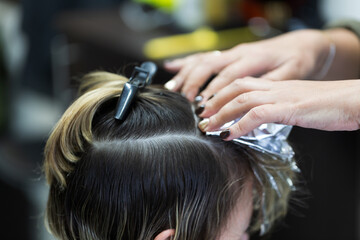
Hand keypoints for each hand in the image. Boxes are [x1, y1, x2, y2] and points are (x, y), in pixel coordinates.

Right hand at [164, 29, 331, 101]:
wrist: (303, 45)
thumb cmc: (298, 60)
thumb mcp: (293, 73)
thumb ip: (272, 84)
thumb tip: (254, 100)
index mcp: (253, 58)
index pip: (228, 76)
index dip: (215, 91)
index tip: (205, 107)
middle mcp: (239, 53)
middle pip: (209, 65)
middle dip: (195, 83)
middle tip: (186, 101)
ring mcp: (232, 52)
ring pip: (202, 59)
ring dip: (186, 74)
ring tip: (173, 88)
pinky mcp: (229, 55)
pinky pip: (204, 56)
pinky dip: (186, 62)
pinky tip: (172, 66)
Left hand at [197, 77, 359, 139]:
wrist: (354, 100)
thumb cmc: (328, 106)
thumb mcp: (296, 105)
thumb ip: (276, 110)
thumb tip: (259, 122)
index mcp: (275, 85)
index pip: (241, 84)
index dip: (221, 94)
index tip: (207, 107)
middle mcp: (274, 87)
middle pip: (235, 88)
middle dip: (214, 102)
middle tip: (200, 117)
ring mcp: (280, 96)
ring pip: (241, 99)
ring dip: (220, 113)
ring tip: (207, 127)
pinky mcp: (289, 108)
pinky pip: (257, 114)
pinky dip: (239, 125)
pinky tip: (227, 134)